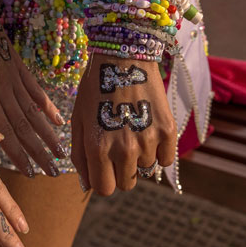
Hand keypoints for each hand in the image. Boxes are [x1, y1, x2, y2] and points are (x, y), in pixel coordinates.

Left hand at [0, 16, 64, 176]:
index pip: (4, 133)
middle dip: (39, 152)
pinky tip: (58, 121)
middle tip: (52, 172)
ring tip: (60, 153)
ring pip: (34, 113)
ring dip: (47, 135)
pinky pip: (36, 90)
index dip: (18, 155)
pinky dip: (48, 106)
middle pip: (24, 128)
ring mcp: (14, 78)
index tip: (30, 172)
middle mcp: (3, 91)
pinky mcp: (19, 66)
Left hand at [70, 55, 176, 194]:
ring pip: (144, 169)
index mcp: (97, 148)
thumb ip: (80, 156)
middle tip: (118, 148)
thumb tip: (87, 184)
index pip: (104, 189)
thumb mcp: (77, 121)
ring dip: (138, 157)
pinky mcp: (167, 131)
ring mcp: (148, 140)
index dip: (103, 180)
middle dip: (120, 172)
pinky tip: (148, 130)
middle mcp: (123, 149)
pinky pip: (165, 160)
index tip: (103, 168)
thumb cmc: (94, 89)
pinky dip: (159, 151)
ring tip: (131, 129)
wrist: (123, 57)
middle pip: (126, 184)